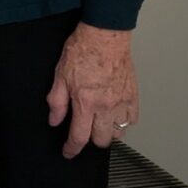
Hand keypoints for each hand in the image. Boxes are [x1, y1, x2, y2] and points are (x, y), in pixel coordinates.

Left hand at [46, 24, 138, 156]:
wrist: (105, 35)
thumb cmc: (83, 50)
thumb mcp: (60, 75)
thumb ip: (57, 101)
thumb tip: (54, 120)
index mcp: (85, 102)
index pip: (79, 137)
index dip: (71, 149)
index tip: (68, 152)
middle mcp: (106, 106)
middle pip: (101, 140)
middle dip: (90, 140)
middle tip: (84, 131)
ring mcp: (122, 102)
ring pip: (119, 133)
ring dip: (108, 132)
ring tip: (100, 122)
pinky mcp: (133, 96)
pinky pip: (132, 119)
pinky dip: (124, 121)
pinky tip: (115, 114)